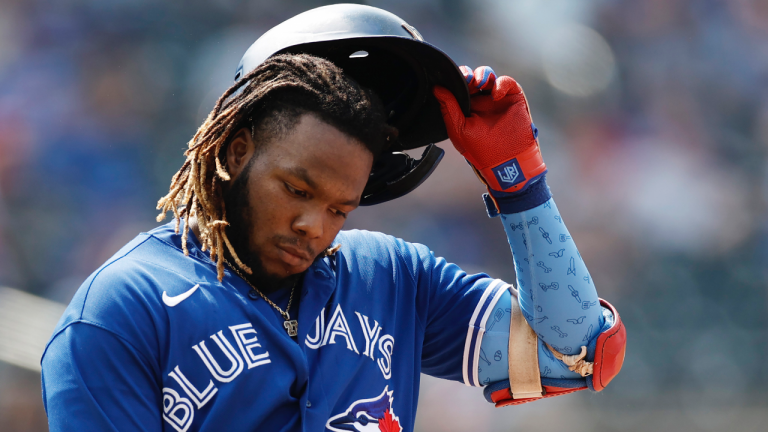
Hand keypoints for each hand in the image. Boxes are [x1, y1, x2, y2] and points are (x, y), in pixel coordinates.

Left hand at [433, 66, 545, 192]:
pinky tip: (495, 95)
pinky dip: (500, 84)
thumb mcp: (459, 130)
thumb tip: (437, 89)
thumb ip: (448, 108)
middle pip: (472, 77)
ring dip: (482, 74)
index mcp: (466, 108)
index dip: (456, 80)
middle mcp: (480, 101)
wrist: (507, 161)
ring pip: (488, 76)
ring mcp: (497, 99)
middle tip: (467, 80)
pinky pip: (507, 82)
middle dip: (468, 74)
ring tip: (478, 83)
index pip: (459, 87)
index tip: (452, 80)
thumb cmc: (482, 151)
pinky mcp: (513, 98)